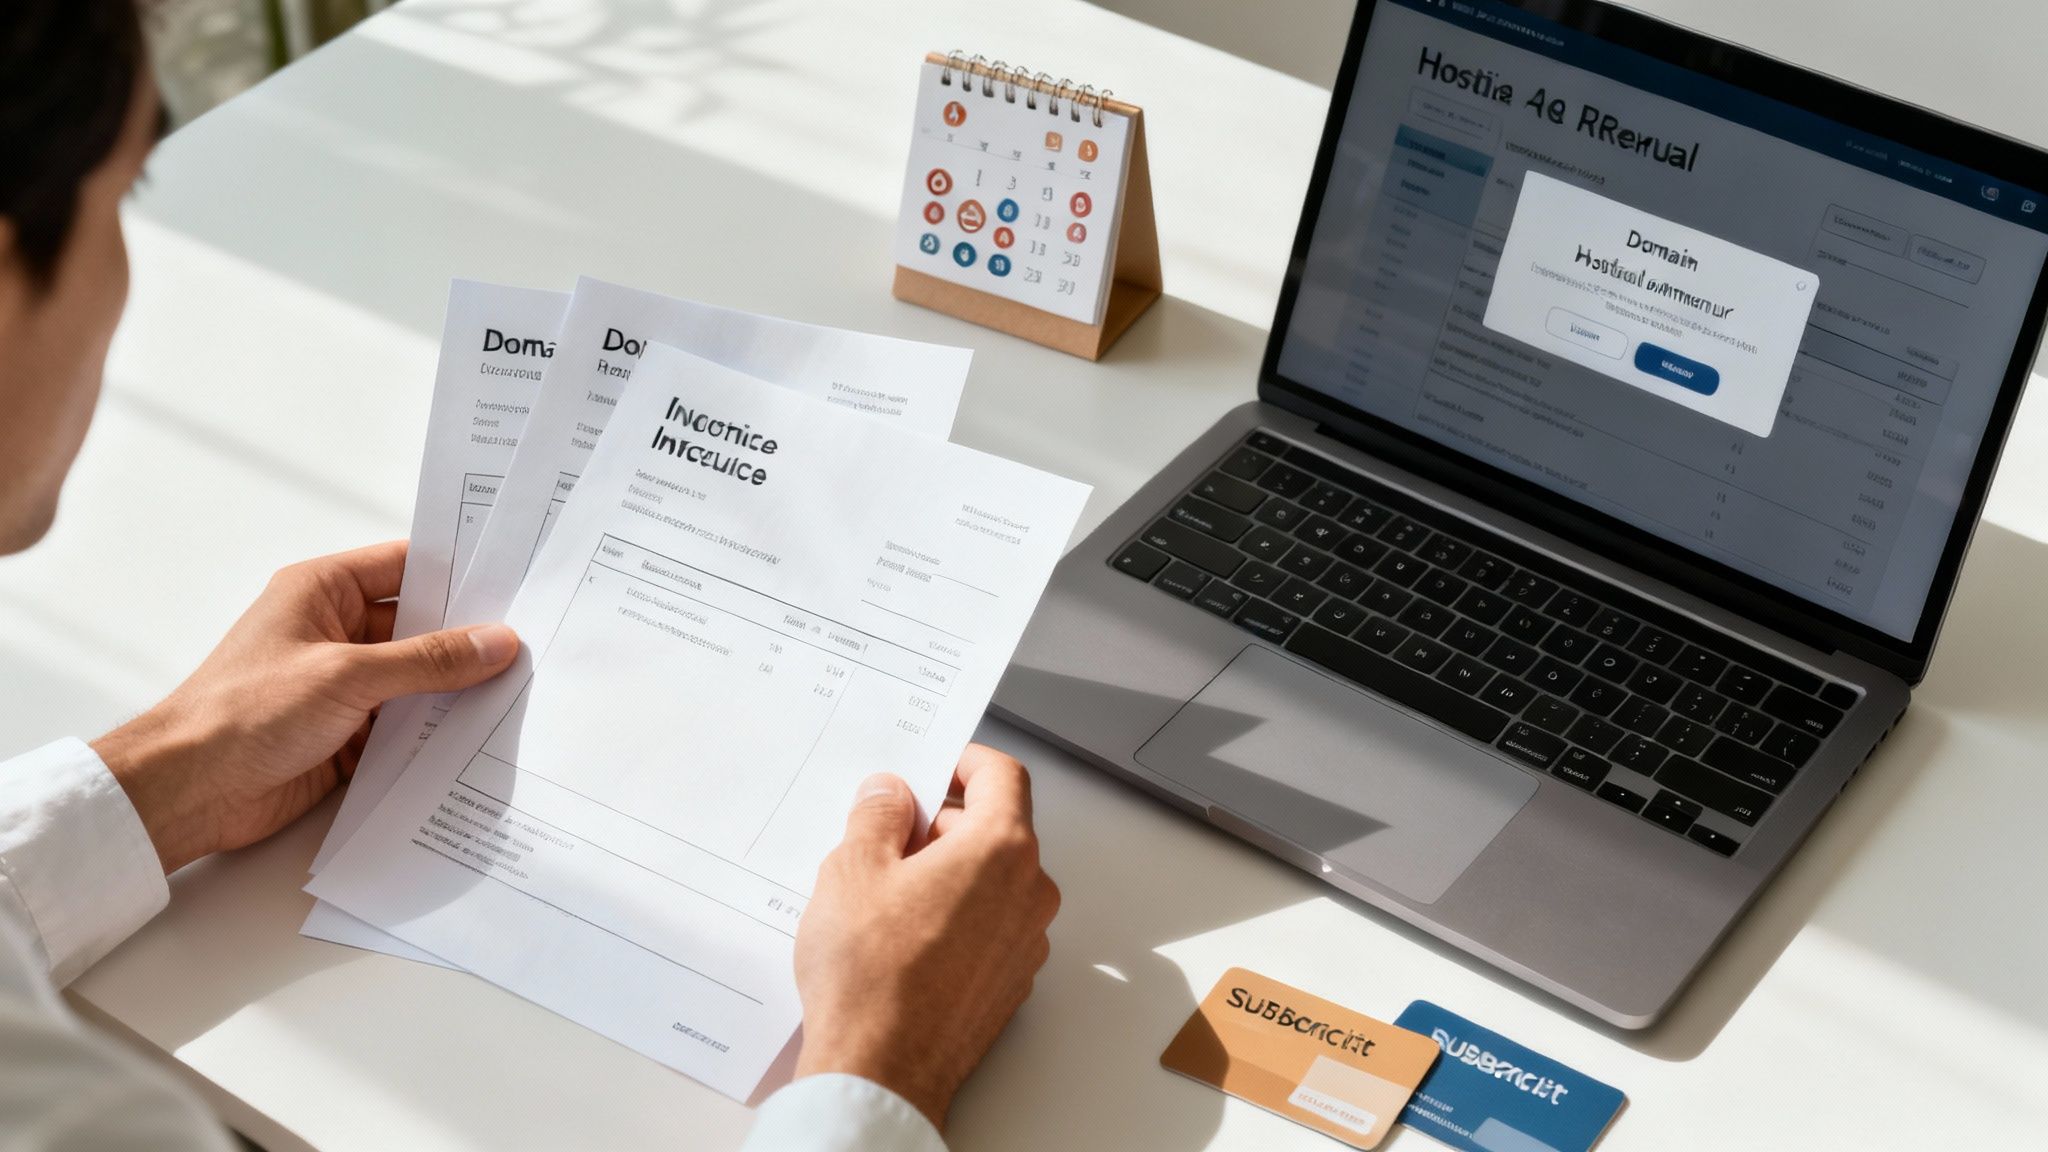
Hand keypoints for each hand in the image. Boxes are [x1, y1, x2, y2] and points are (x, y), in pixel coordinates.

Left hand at [90, 541, 518, 873]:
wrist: (188, 791)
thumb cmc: (244, 712)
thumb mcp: (347, 674)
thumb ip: (427, 660)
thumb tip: (495, 641)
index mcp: (324, 592)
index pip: (406, 566)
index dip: (459, 571)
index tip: (516, 580)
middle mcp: (335, 632)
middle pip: (420, 626)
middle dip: (470, 638)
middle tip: (536, 642)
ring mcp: (342, 686)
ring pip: (418, 680)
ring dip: (457, 690)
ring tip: (523, 690)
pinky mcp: (347, 734)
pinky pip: (406, 727)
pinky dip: (437, 733)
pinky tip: (482, 738)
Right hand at [792, 745, 1059, 1129]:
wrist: (881, 1072)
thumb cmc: (871, 978)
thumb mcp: (853, 869)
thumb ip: (878, 815)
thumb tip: (891, 794)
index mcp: (1001, 850)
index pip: (1003, 776)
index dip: (965, 761)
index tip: (937, 764)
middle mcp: (1028, 893)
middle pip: (998, 829)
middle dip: (945, 824)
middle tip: (888, 836)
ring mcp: (1026, 942)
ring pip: (993, 881)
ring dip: (949, 873)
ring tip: (886, 896)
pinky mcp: (1011, 982)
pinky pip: (990, 926)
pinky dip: (957, 917)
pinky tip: (904, 938)